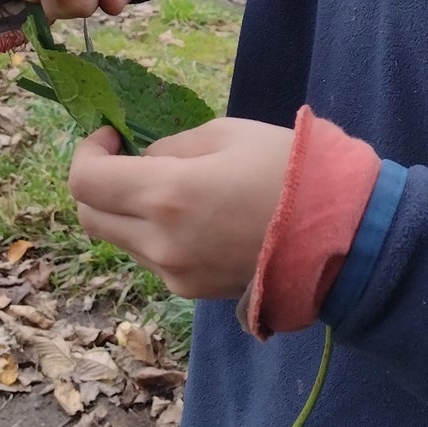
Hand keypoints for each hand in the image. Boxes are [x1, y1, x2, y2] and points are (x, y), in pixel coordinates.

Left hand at [68, 118, 294, 298]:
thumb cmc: (291, 171)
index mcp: (166, 195)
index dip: (87, 152)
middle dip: (98, 184)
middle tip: (128, 159)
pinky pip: (153, 259)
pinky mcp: (192, 292)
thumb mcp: (228, 134)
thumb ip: (173, 146)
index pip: (85, 182)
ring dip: (128, 211)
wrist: (342, 236)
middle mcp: (160, 242)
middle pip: (90, 217)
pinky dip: (155, 234)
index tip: (113, 136)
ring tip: (172, 187)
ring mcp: (174, 274)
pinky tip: (196, 217)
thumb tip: (145, 161)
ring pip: (121, 239)